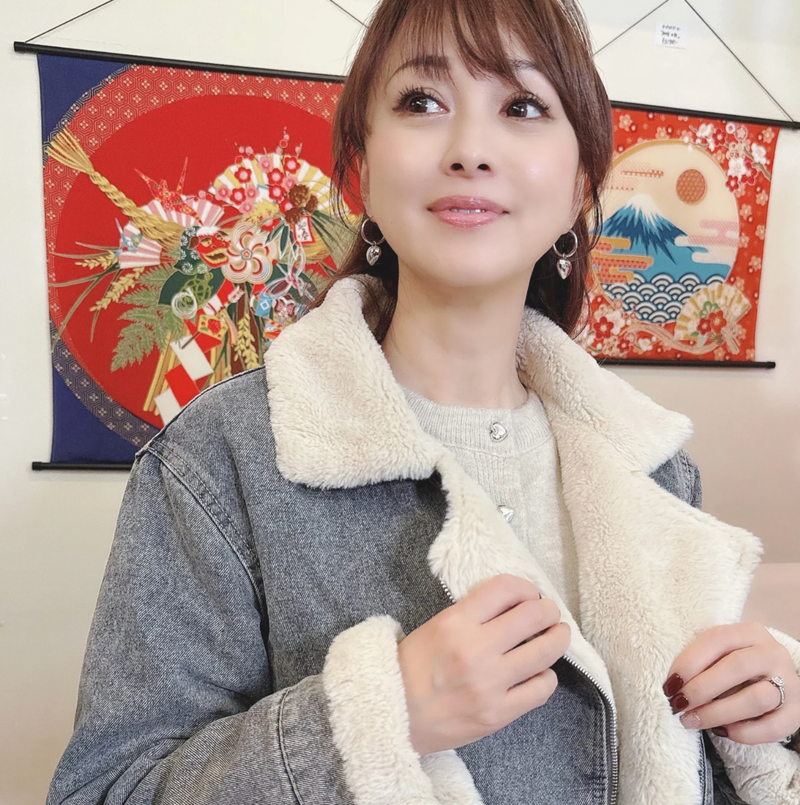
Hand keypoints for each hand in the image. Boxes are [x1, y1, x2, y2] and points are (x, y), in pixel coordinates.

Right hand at [397, 574, 570, 754]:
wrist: (392, 718)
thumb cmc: (411, 669)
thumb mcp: (435, 627)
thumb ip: (473, 614)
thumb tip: (514, 604)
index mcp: (455, 622)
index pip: (506, 588)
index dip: (525, 587)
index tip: (528, 594)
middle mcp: (475, 650)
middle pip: (534, 615)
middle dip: (548, 610)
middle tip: (548, 614)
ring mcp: (489, 684)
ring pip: (547, 651)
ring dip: (557, 639)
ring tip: (555, 637)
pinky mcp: (498, 714)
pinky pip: (542, 688)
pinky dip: (546, 676)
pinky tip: (537, 672)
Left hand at [663, 622, 799, 743]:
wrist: (776, 679)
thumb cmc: (736, 665)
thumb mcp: (721, 653)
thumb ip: (702, 661)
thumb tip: (673, 685)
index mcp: (750, 632)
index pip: (717, 639)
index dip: (689, 661)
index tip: (669, 684)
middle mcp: (772, 653)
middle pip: (736, 667)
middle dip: (701, 688)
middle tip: (678, 705)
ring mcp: (789, 682)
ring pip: (755, 698)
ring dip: (718, 712)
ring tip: (692, 721)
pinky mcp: (797, 712)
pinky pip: (772, 727)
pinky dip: (745, 732)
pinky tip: (723, 732)